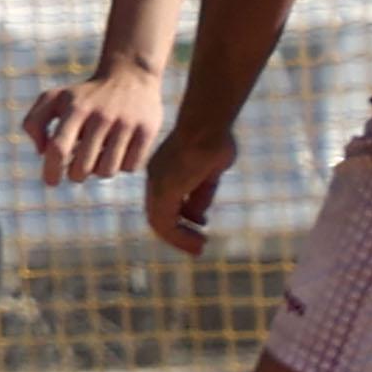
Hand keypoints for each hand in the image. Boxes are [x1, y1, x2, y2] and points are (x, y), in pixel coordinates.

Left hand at [24, 56, 164, 186]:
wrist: (130, 75)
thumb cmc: (84, 95)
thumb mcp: (54, 98)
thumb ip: (34, 122)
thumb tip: (41, 153)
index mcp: (75, 107)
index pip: (58, 148)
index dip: (51, 170)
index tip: (51, 182)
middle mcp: (100, 115)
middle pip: (82, 167)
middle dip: (76, 174)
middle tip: (78, 167)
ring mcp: (125, 123)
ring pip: (107, 171)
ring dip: (99, 171)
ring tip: (99, 155)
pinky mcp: (147, 130)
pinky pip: (130, 167)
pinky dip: (122, 165)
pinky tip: (119, 151)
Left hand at [141, 125, 235, 256]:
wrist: (209, 123)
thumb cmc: (215, 138)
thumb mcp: (209, 172)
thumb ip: (201, 193)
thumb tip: (198, 215)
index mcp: (164, 171)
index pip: (164, 201)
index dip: (181, 217)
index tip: (200, 225)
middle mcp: (156, 178)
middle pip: (158, 214)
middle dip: (178, 233)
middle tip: (198, 245)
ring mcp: (157, 184)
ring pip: (159, 222)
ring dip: (180, 239)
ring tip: (200, 248)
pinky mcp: (164, 191)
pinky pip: (165, 224)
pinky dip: (180, 237)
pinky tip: (198, 242)